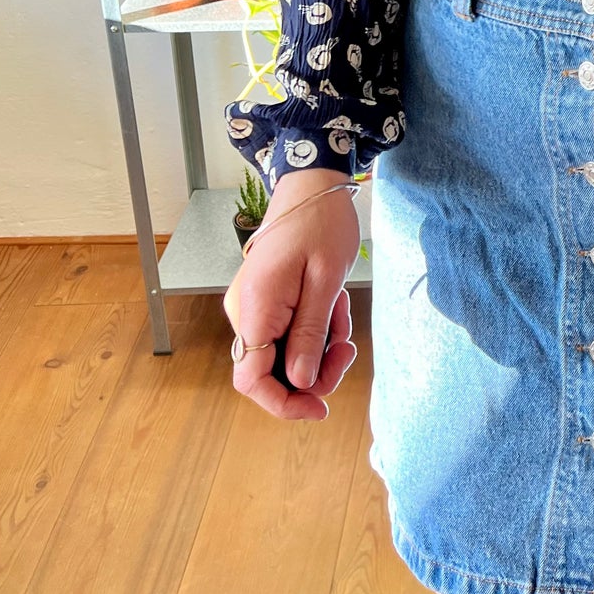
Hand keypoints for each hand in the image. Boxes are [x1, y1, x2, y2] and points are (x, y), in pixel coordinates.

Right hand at [223, 167, 361, 420]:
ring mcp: (252, 306)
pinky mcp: (264, 301)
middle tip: (348, 351)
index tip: (320, 409)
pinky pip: (287, 332)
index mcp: (255, 307)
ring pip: (284, 354)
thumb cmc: (321, 223)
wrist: (312, 184)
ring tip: (344, 313)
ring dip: (320, 347)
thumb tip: (302, 383)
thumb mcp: (326, 281)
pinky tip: (335, 305)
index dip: (283, 404)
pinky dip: (316, 329)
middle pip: (270, 371)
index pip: (251, 380)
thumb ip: (311, 334)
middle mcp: (245, 311)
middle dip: (314, 372)